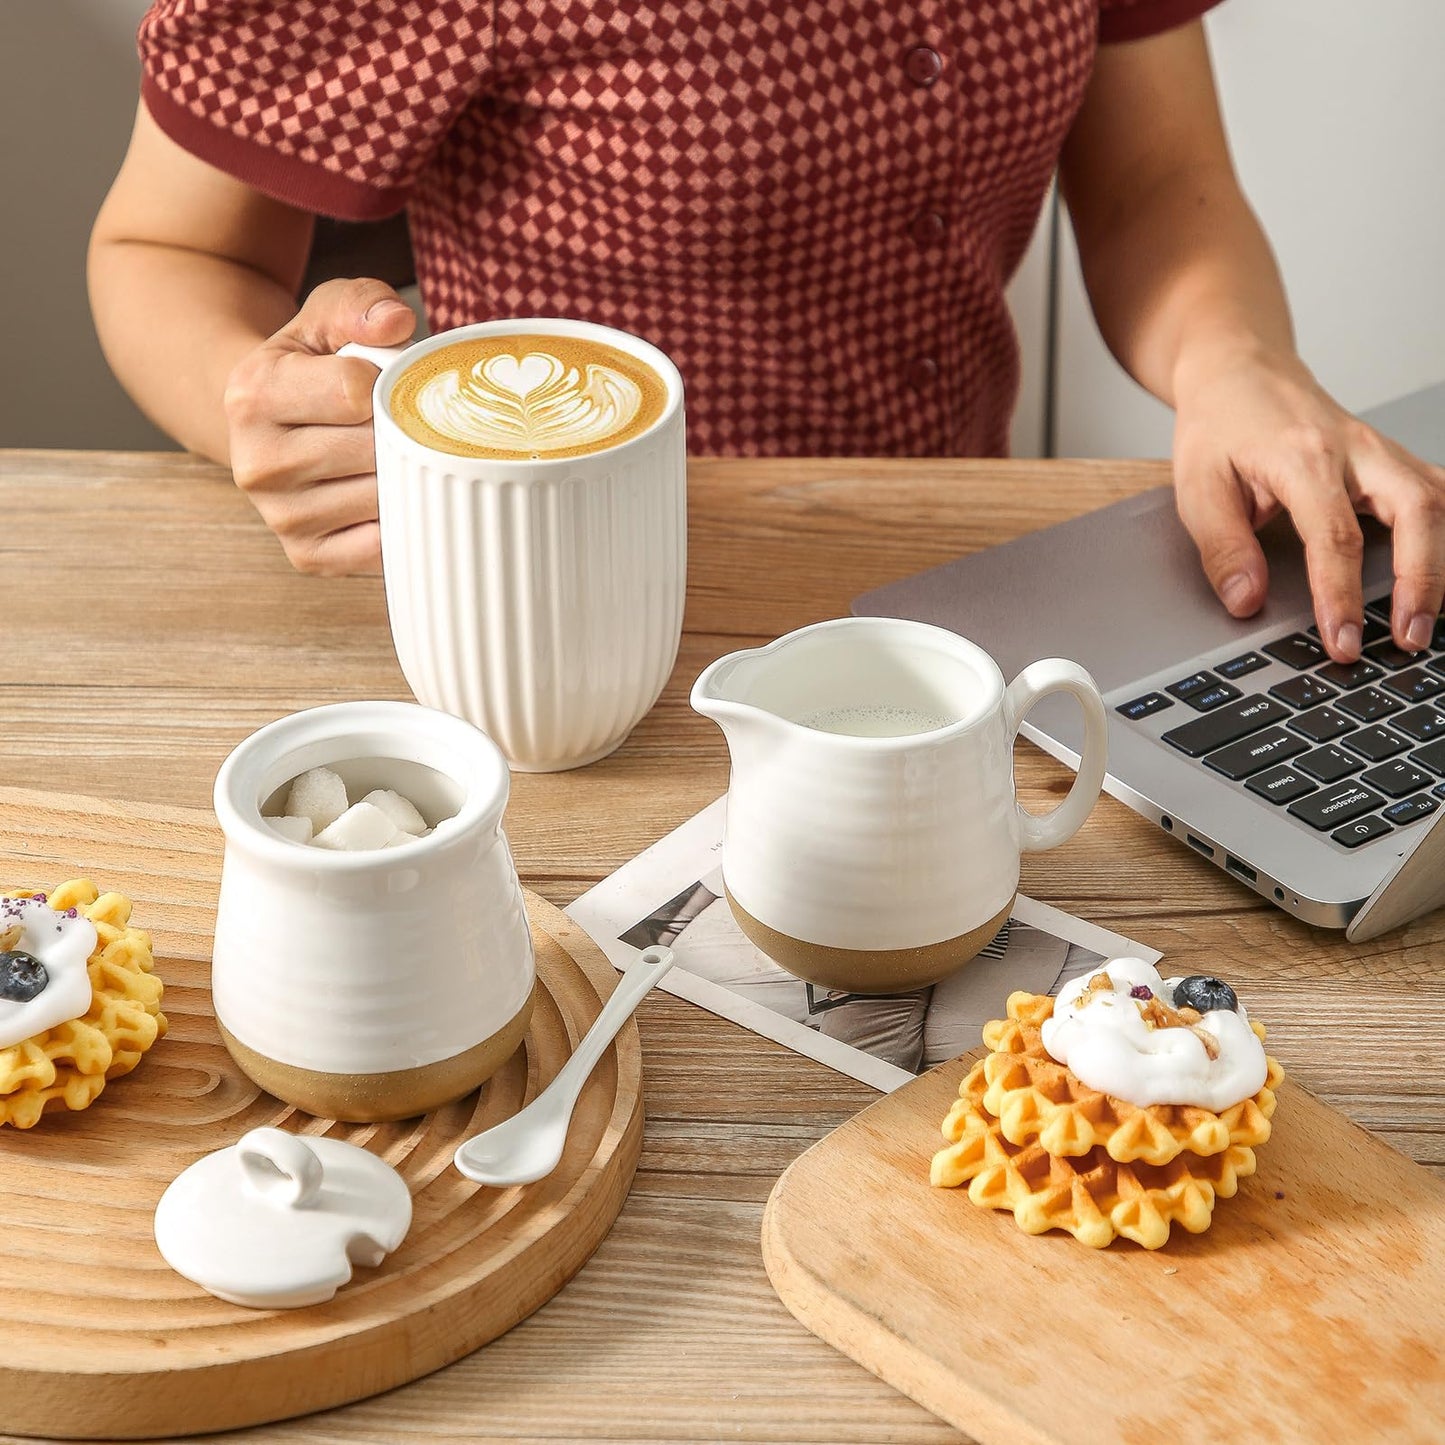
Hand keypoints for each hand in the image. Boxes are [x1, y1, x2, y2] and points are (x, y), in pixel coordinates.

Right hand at [223, 278, 416, 574]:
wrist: (270, 425)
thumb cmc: (312, 367)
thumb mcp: (325, 318)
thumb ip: (360, 305)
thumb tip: (396, 323)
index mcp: (254, 395)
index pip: (355, 392)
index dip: (388, 384)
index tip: (382, 383)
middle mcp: (257, 463)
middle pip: (373, 451)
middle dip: (403, 433)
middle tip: (403, 423)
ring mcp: (280, 517)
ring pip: (383, 498)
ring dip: (407, 477)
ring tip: (396, 455)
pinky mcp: (308, 557)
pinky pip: (381, 546)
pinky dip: (402, 521)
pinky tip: (394, 496)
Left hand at [1171, 345, 1444, 661]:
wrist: (1239, 371)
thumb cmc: (1219, 426)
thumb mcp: (1197, 488)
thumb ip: (1222, 547)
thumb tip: (1246, 600)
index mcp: (1304, 457)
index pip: (1335, 537)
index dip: (1341, 596)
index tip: (1342, 642)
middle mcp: (1356, 450)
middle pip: (1417, 511)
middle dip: (1421, 582)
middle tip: (1408, 638)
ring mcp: (1381, 452)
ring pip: (1438, 500)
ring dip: (1441, 563)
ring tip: (1426, 621)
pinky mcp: (1391, 460)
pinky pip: (1436, 492)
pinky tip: (1439, 571)